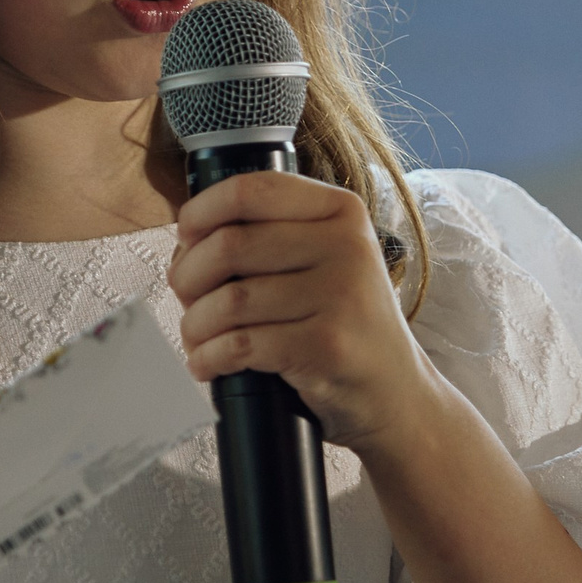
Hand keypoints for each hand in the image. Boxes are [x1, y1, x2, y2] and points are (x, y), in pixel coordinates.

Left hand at [170, 171, 447, 450]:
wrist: (397, 392)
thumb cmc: (346, 323)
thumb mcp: (328, 261)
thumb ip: (274, 236)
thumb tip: (187, 242)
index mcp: (342, 212)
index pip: (253, 189)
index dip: (203, 210)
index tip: (185, 235)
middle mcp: (347, 246)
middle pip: (231, 244)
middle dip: (189, 275)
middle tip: (185, 297)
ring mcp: (341, 297)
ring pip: (230, 299)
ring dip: (195, 324)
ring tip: (196, 337)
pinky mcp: (326, 347)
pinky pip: (241, 345)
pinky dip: (210, 357)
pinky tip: (208, 363)